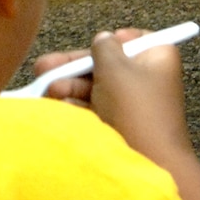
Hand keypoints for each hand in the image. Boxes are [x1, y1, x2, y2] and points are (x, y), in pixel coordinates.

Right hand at [35, 29, 194, 168]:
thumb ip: (103, 46)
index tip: (91, 45)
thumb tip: (103, 38)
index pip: (133, 38)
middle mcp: (147, 78)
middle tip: (42, 67)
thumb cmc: (134, 106)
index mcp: (157, 58)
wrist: (148, 160)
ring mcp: (133, 102)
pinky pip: (95, 106)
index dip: (110, 40)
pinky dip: (76, 104)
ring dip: (69, 85)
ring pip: (95, 85)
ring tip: (47, 89)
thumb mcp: (115, 67)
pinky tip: (56, 105)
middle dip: (73, 66)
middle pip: (105, 63)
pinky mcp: (121, 122)